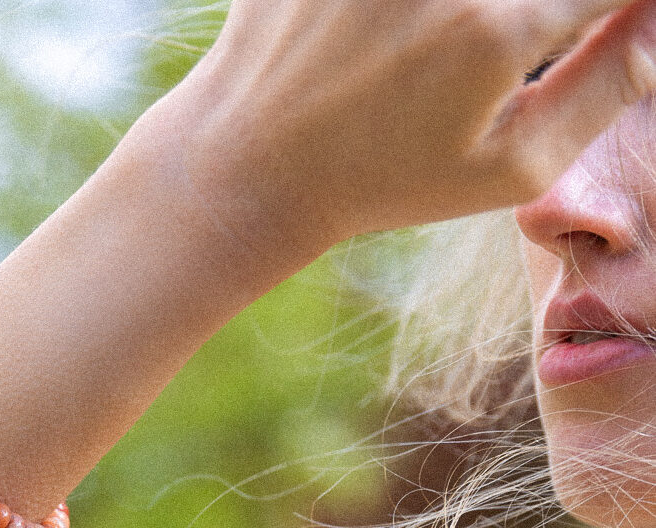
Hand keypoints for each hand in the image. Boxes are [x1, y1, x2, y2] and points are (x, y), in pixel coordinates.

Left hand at [137, 0, 655, 272]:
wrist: (253, 164)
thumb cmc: (382, 179)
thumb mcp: (504, 171)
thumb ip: (604, 89)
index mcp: (498, 32)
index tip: (604, 17)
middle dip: (543, 7)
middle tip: (517, 35)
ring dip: (477, 9)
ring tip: (444, 43)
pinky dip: (411, 7)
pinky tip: (399, 25)